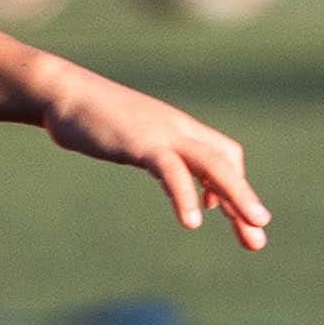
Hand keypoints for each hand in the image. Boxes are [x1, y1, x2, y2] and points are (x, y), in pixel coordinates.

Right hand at [38, 66, 269, 248]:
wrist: (63, 93)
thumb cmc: (93, 118)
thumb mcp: (131, 137)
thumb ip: (152, 153)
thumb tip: (164, 171)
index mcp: (177, 130)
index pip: (222, 154)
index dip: (232, 183)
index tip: (226, 214)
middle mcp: (178, 130)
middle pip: (225, 162)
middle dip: (245, 198)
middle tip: (260, 231)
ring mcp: (161, 134)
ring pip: (213, 164)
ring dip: (236, 196)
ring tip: (252, 227)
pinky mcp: (141, 142)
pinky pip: (172, 170)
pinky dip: (186, 195)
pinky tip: (193, 220)